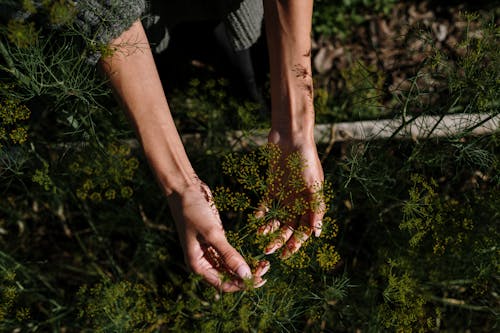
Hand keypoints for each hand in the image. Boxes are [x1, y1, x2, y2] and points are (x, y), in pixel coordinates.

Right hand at [167, 178, 268, 291]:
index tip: (260, 279)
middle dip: (245, 276)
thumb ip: (229, 255)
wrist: (184, 189)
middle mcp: (202, 262)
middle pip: (227, 277)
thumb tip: (246, 275)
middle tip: (266, 268)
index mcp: (197, 265)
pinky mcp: (214, 240)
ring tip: (264, 263)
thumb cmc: (193, 211)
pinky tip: (254, 256)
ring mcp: (208, 251)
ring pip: (229, 267)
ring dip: (245, 267)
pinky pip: (228, 255)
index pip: (223, 284)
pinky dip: (240, 257)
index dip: (241, 284)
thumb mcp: (212, 233)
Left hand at [257, 135, 325, 258]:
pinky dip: (261, 213)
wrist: (291, 137)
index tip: (286, 255)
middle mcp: (299, 202)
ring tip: (261, 236)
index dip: (297, 244)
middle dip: (281, 241)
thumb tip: (317, 234)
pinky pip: (266, 204)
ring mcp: (285, 195)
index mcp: (311, 203)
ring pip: (277, 218)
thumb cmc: (306, 159)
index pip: (304, 230)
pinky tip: (255, 221)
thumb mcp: (313, 184)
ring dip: (270, 229)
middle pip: (290, 227)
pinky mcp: (273, 187)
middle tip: (269, 251)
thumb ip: (316, 208)